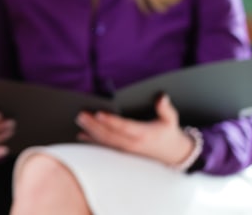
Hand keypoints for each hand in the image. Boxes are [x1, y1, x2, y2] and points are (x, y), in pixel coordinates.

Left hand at [75, 94, 195, 166]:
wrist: (172, 153)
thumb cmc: (168, 133)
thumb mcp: (170, 120)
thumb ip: (165, 108)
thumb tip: (162, 97)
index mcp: (143, 133)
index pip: (124, 127)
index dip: (111, 121)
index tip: (99, 113)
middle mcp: (132, 143)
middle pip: (110, 134)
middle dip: (94, 125)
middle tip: (81, 115)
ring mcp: (126, 149)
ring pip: (105, 141)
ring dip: (91, 131)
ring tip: (79, 120)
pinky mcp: (122, 151)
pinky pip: (105, 146)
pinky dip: (92, 141)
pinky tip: (81, 135)